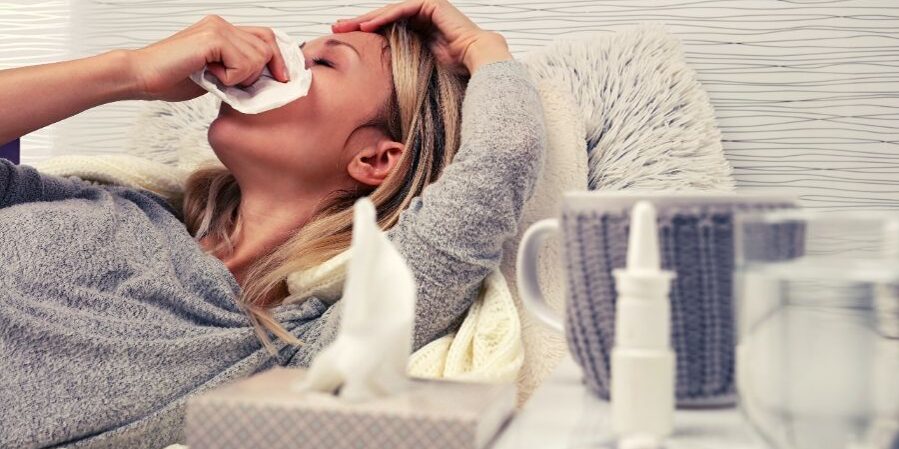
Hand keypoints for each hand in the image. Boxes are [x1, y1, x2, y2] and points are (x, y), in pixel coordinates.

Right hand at [127, 15, 291, 101]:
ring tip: (217, 78)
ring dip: (242, 77)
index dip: (279, 58)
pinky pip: (243, 63)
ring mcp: (217, 28)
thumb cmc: (173, 78)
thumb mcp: (216, 75)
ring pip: (258, 56)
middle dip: (263, 70)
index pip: (266, 37)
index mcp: (223, 30)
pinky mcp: (212, 38)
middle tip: (238, 84)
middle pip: (268, 44)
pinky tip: (210, 76)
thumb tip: (268, 79)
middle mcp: (222, 24)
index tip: (282, 78)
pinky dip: (231, 78)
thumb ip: (238, 69)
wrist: (142, 77)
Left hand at [331, 0, 511, 74]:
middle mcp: (423, 16)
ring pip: (391, 11)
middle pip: (385, 17)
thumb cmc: (456, 72)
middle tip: (337, 28)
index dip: (367, 32)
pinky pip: (402, 9)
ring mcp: (428, 7)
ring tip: (348, 26)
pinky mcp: (431, 4)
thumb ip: (404, 69)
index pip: (388, 28)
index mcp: (420, 30)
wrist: (479, 63)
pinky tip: (367, 26)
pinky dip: (384, 17)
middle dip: (360, 22)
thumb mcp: (420, 71)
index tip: (346, 40)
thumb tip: (384, 91)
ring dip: (368, 18)